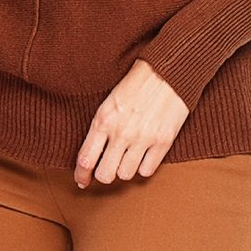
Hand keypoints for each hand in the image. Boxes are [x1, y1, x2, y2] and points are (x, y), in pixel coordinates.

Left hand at [74, 58, 189, 187]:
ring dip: (125, 168)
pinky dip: (144, 166)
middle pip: (105, 174)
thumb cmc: (138, 83)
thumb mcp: (110, 101)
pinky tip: (144, 153)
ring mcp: (142, 138)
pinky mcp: (162, 141)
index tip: (83, 180)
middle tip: (109, 166)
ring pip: (125, 175)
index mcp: (104, 119)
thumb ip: (101, 127)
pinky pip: (147, 171)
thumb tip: (92, 155)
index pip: (85, 159)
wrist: (168, 70)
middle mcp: (121, 132)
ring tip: (129, 155)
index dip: (82, 174)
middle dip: (105, 173)